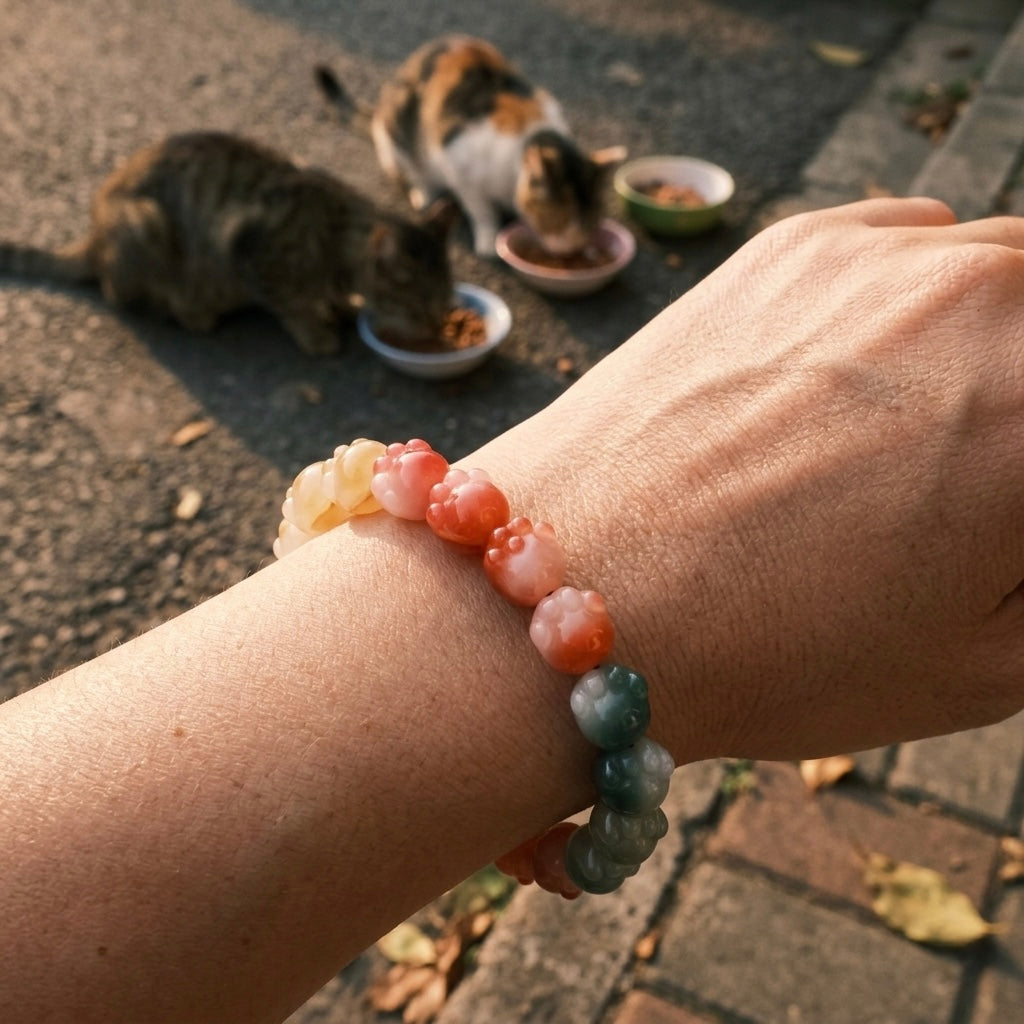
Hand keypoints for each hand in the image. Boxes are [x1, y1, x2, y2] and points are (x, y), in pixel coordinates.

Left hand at [474, 198, 1023, 760]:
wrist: (567, 590)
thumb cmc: (766, 653)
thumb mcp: (982, 665)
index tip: (1000, 523)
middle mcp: (985, 301)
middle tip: (984, 475)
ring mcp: (878, 256)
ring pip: (1010, 264)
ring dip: (1008, 334)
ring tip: (950, 419)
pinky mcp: (787, 244)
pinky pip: (915, 237)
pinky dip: (931, 288)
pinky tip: (884, 359)